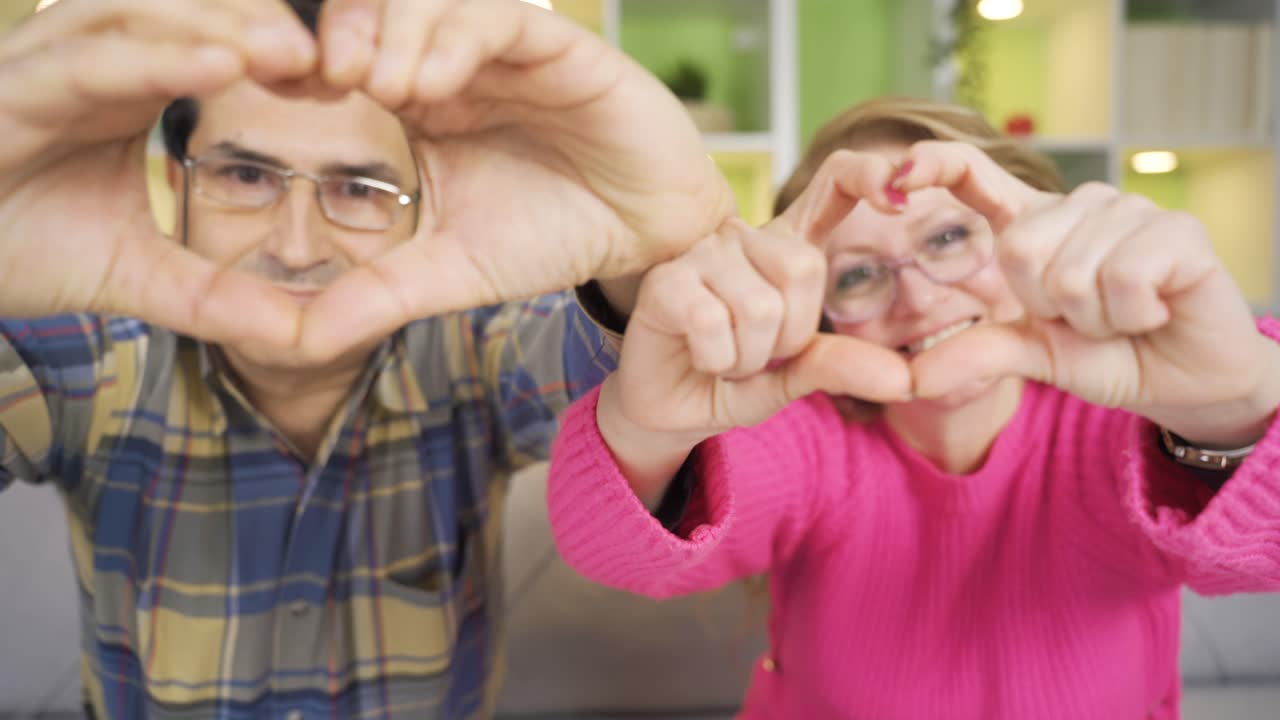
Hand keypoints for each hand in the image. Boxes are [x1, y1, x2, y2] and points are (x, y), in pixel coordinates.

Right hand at [0, 0, 317, 346]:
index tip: (349, 80)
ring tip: (292, 50)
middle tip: (340, 55)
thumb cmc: (20, 248)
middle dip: (262, 24)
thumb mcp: (136, 275)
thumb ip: (215, 296)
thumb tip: (303, 335)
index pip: (215, 47)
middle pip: (188, 15)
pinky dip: (152, 57)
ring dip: (219, 26)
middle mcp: (90, 63)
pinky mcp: (8, 90)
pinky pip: (86, 59)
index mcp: (127, 88)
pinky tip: (217, 63)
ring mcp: (45, 66)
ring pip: (138, 17)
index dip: (278, 55)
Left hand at [297, 0, 735, 357]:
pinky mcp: (554, 43)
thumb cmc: (548, 237)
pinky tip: (431, 86)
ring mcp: (499, 49)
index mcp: (415, 105)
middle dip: (339, 30)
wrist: (643, 236)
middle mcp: (449, 64)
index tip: (266, 92)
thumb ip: (373, 295)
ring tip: (380, 87)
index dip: (298, 63)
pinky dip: (454, 39)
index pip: (340, 57)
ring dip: (392, 32)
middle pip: (374, 10)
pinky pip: (494, 17)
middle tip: (318, 76)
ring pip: (428, 0)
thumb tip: (284, 340)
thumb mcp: (449, 271)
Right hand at [597, 150, 915, 498]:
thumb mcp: (794, 379)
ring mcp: (701, 253)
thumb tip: (903, 380)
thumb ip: (840, 368)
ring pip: (760, 307)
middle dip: (788, 338)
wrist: (665, 412)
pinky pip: (713, 323)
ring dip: (747, 357)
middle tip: (755, 352)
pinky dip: (716, 359)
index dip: (869, 175)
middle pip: (803, 269)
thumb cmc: (730, 383)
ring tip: (723, 357)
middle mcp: (743, 236)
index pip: (834, 186)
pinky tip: (697, 355)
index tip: (900, 193)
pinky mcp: (665, 280)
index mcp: (784, 246)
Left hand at [897, 142, 1279, 445]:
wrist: (1183, 383)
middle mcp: (1079, 205)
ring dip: (1094, 319)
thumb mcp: (1034, 357)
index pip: (975, 176)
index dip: (936, 164)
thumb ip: (977, 355)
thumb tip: (913, 378)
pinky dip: (1130, 315)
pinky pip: (1121, 278)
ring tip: (1122, 317)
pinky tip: (1153, 312)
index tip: (896, 174)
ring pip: (1071, 272)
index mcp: (1035, 226)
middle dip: (1048, 308)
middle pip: (1019, 249)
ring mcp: (1129, 209)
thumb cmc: (1107, 356)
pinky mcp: (1176, 229)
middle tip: (1087, 318)